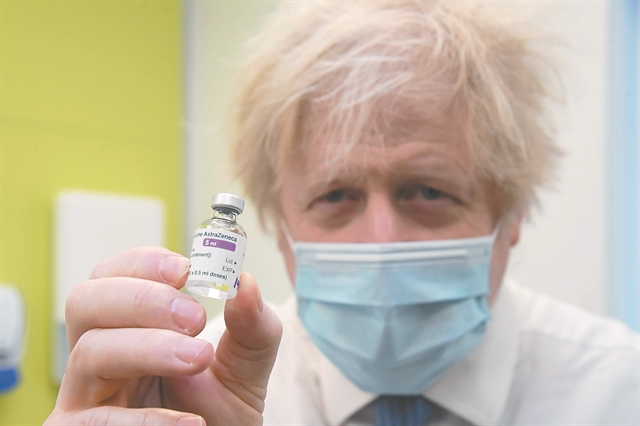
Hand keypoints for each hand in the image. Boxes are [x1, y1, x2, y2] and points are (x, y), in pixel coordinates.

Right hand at [45, 246, 282, 424]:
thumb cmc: (219, 411)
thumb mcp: (245, 367)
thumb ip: (252, 327)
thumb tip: (246, 284)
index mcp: (127, 325)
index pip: (112, 275)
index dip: (142, 264)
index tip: (185, 270)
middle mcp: (97, 353)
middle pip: (85, 301)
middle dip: (141, 299)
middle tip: (194, 316)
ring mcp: (84, 394)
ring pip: (88, 352)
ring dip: (148, 348)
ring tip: (198, 359)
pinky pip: (93, 420)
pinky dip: (141, 417)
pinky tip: (188, 420)